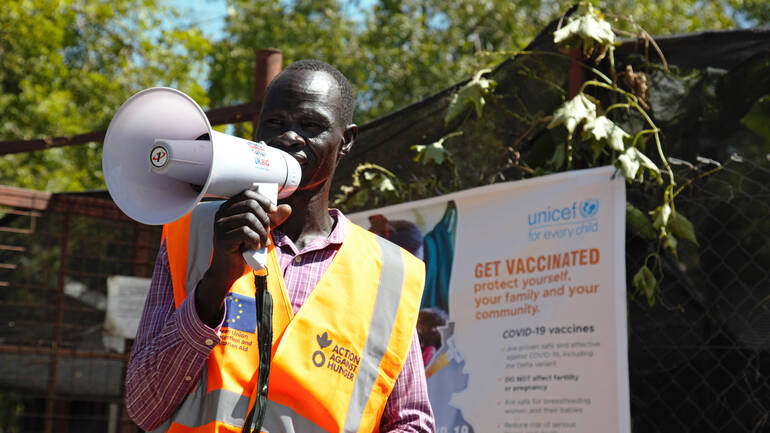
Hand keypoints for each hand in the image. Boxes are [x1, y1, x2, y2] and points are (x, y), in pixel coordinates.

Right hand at [195, 187, 290, 325]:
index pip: (247, 194)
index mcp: (228, 208)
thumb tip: (287, 208)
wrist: (228, 270)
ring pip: (249, 218)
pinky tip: (255, 247)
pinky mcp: (222, 239)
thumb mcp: (260, 231)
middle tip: (268, 232)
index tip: (273, 211)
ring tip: (263, 243)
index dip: (263, 200)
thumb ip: (273, 219)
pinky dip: (256, 240)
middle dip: (265, 218)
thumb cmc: (242, 249)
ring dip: (262, 232)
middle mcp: (221, 214)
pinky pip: (245, 232)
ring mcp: (220, 226)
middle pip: (250, 205)